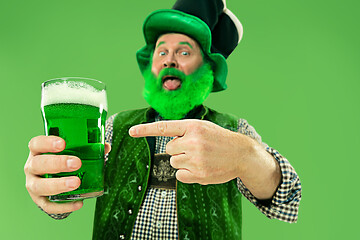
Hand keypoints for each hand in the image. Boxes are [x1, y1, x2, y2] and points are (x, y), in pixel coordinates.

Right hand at [24, 136, 110, 213]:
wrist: (52, 179)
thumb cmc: (63, 160)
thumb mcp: (72, 151)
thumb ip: (87, 148)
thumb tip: (106, 147)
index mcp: (38, 151)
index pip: (36, 144)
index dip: (47, 143)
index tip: (63, 143)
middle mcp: (31, 167)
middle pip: (38, 164)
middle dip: (57, 164)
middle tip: (77, 163)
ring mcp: (33, 184)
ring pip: (39, 186)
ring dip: (58, 185)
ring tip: (76, 183)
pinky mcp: (39, 200)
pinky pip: (48, 206)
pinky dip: (63, 206)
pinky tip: (78, 203)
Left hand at [129, 120, 249, 184]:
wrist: (241, 153)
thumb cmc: (219, 139)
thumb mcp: (203, 127)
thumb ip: (185, 131)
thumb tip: (168, 141)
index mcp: (193, 126)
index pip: (164, 127)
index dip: (145, 130)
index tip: (131, 132)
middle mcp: (193, 141)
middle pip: (169, 149)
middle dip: (178, 150)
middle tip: (196, 149)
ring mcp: (196, 158)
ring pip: (173, 162)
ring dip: (183, 162)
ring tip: (200, 158)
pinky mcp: (199, 174)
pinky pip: (180, 175)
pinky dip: (186, 173)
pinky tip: (200, 168)